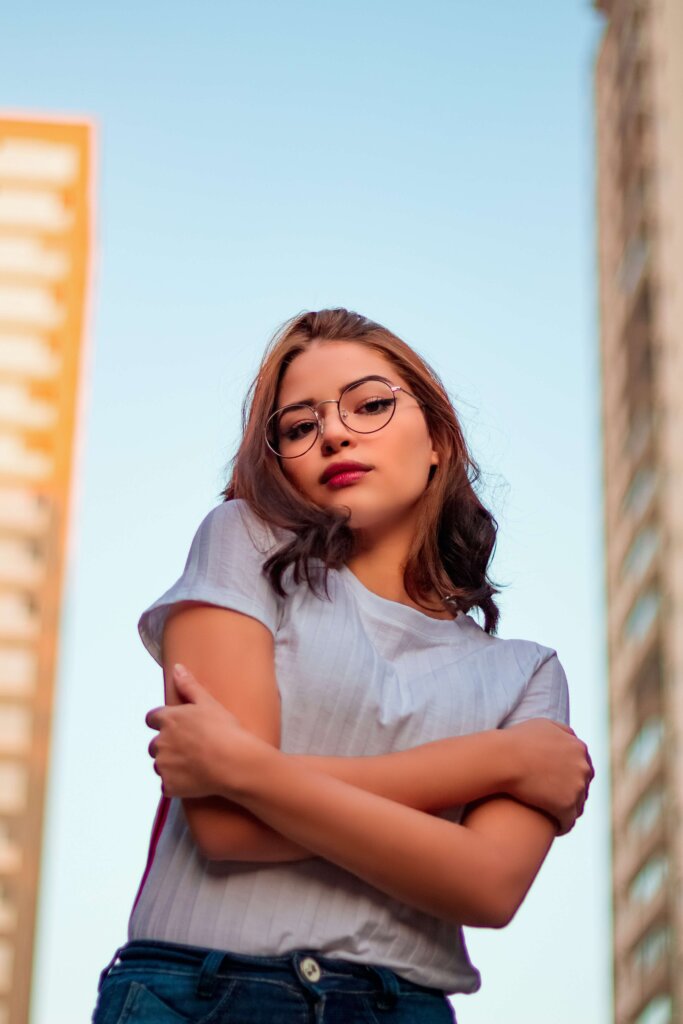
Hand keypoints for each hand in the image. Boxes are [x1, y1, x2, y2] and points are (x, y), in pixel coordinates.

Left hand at [145, 663, 266, 799]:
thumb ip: (188, 685)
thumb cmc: (224, 730)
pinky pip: (168, 785)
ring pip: (161, 765)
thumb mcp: (208, 702)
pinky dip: (178, 784)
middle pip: (155, 744)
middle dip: (168, 746)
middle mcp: (160, 741)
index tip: (176, 728)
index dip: (162, 723)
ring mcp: (163, 765)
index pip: (151, 719)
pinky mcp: (169, 785)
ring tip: (195, 765)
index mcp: (168, 719)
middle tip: (191, 748)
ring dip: (172, 765)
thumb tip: (177, 668)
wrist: (234, 762)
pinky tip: (195, 780)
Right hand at [503, 718, 594, 836]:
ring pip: (577, 806)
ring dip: (566, 811)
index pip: (582, 767)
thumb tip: (573, 738)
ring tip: (551, 817)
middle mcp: (583, 768)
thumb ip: (563, 731)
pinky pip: (568, 822)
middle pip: (582, 787)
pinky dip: (561, 826)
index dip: (569, 777)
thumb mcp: (543, 725)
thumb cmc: (517, 740)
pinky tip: (550, 828)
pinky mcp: (566, 807)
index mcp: (579, 748)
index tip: (557, 784)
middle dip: (570, 794)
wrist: (503, 759)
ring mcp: (576, 788)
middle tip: (553, 801)